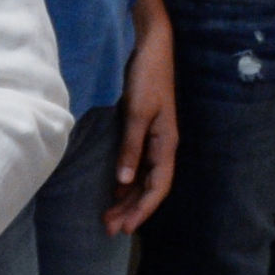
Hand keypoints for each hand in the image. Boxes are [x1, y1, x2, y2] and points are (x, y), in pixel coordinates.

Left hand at [104, 0, 177, 234]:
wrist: (151, 45)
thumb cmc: (148, 76)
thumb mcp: (138, 112)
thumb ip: (132, 147)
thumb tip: (124, 182)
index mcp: (167, 143)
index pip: (158, 186)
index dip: (143, 209)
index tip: (125, 228)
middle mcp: (162, 145)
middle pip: (149, 187)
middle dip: (131, 210)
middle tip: (109, 229)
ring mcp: (153, 139)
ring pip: (142, 179)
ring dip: (126, 199)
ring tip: (107, 217)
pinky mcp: (143, 130)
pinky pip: (136, 165)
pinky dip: (125, 182)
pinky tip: (113, 191)